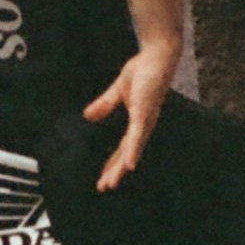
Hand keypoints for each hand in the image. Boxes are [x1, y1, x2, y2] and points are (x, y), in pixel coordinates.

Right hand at [84, 37, 177, 189]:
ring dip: (121, 167)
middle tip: (103, 188)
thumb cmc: (142, 71)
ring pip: (132, 151)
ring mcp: (145, 121)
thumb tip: (87, 116)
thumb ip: (104, 105)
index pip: (124, 148)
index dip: (114, 163)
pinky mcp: (145, 113)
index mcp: (138, 122)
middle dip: (115, 171)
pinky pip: (138, 136)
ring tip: (111, 183)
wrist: (157, 57)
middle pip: (127, 154)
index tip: (104, 178)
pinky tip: (130, 165)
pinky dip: (134, 151)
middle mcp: (144, 126)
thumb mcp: (117, 91)